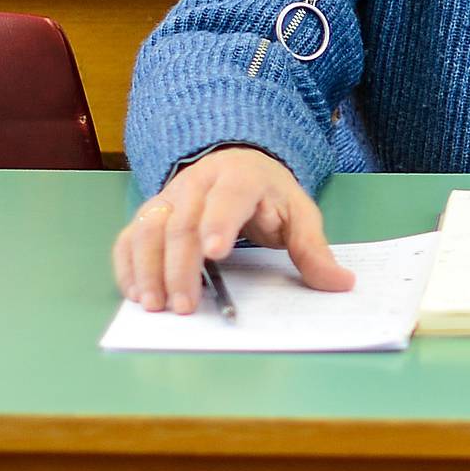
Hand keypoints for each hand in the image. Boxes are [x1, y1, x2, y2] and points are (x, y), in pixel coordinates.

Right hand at [113, 147, 354, 315]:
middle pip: (182, 222)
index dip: (219, 223)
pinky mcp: (151, 213)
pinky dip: (128, 265)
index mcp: (241, 177)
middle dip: (180, 266)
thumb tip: (341, 282)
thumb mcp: (299, 214)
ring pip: (148, 228)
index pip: (228, 197)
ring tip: (155, 305)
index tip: (214, 254)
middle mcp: (198, 182)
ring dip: (147, 268)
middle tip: (185, 306)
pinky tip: (137, 294)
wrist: (239, 164)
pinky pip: (130, 237)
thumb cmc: (270, 195)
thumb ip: (313, 249)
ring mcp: (169, 196)